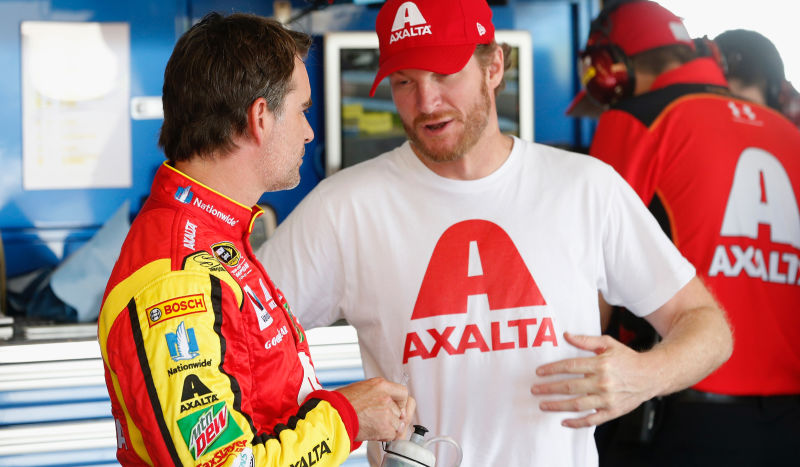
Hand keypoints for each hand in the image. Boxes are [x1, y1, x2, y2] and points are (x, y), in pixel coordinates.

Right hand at [336, 377, 414, 441]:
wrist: (335, 416)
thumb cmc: (344, 403)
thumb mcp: (364, 388)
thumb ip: (380, 393)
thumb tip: (391, 403)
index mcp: (381, 385)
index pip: (403, 392)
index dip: (401, 401)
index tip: (396, 406)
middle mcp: (386, 398)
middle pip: (400, 411)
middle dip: (393, 416)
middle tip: (379, 418)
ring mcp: (387, 414)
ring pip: (398, 423)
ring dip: (389, 426)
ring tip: (374, 425)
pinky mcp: (385, 428)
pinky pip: (393, 434)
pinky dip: (385, 435)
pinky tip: (374, 431)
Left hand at [530, 332, 657, 427]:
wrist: (651, 375)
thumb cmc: (627, 358)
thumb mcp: (608, 343)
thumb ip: (586, 340)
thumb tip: (566, 335)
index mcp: (601, 364)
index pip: (570, 366)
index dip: (552, 369)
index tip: (539, 372)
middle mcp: (603, 382)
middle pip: (569, 386)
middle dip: (549, 388)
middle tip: (534, 389)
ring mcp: (607, 398)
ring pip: (577, 404)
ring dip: (557, 405)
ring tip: (543, 404)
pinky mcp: (612, 411)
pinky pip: (591, 419)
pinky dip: (577, 423)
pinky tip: (563, 421)